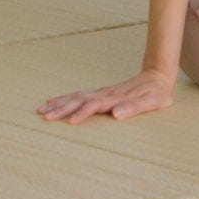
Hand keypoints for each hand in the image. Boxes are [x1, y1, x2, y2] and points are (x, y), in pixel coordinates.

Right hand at [37, 69, 175, 123]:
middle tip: (44, 116)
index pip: (95, 106)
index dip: (83, 113)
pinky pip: (78, 95)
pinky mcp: (100, 94)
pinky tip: (54, 101)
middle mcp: (105, 94)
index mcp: (115, 98)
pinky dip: (64, 98)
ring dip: (58, 103)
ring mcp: (101, 93)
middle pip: (79, 100)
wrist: (157, 76)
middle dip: (61, 108)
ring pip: (75, 97)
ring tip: (41, 109)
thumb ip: (134, 108)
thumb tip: (117, 114)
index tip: (70, 122)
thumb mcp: (152, 102)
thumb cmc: (157, 93)